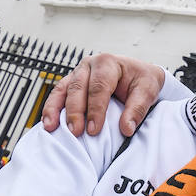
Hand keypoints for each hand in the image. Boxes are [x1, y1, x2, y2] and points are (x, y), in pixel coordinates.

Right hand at [42, 54, 166, 136]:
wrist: (139, 73)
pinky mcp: (71, 83)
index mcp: (108, 63)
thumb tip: (126, 129)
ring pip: (62, 90)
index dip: (96, 109)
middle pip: (78, 88)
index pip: (99, 87)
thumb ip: (138, 109)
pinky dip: (51, 108)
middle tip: (76, 132)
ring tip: (51, 128)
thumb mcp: (148, 90)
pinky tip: (48, 123)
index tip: (94, 130)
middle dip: (75, 111)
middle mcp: (89, 65)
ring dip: (55, 109)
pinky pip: (58, 94)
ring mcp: (77, 73)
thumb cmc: (143, 80)